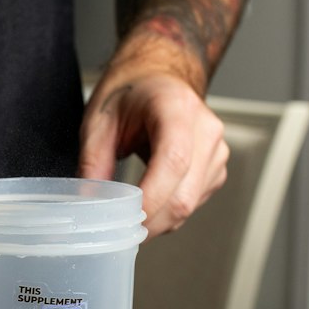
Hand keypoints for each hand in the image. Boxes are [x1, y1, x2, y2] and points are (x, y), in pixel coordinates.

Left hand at [78, 68, 227, 237]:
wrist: (158, 77)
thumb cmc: (130, 94)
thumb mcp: (99, 120)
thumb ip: (93, 162)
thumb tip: (91, 203)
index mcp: (177, 108)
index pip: (173, 161)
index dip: (151, 198)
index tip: (125, 219)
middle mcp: (206, 130)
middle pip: (184, 194)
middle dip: (150, 221)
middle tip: (118, 231)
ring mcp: (217, 151)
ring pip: (190, 204)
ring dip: (158, 220)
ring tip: (129, 214)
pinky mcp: (216, 169)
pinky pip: (194, 203)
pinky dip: (169, 213)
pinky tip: (149, 202)